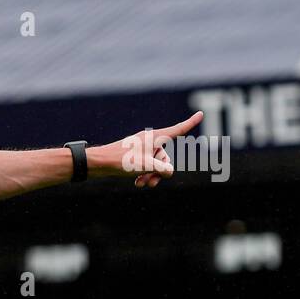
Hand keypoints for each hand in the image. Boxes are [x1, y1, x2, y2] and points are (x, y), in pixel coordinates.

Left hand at [87, 111, 203, 187]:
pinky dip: (144, 175)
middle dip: (161, 171)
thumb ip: (162, 168)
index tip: (201, 114)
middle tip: (151, 181)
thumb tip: (169, 172)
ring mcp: (142, 150)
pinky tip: (137, 183)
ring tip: (141, 184)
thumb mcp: (146, 165)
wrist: (98, 163)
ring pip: (156, 165)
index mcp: (155, 137)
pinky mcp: (135, 158)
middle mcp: (150, 142)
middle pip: (166, 158)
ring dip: (151, 176)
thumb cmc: (121, 160)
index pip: (177, 130)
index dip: (190, 123)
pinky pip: (146, 168)